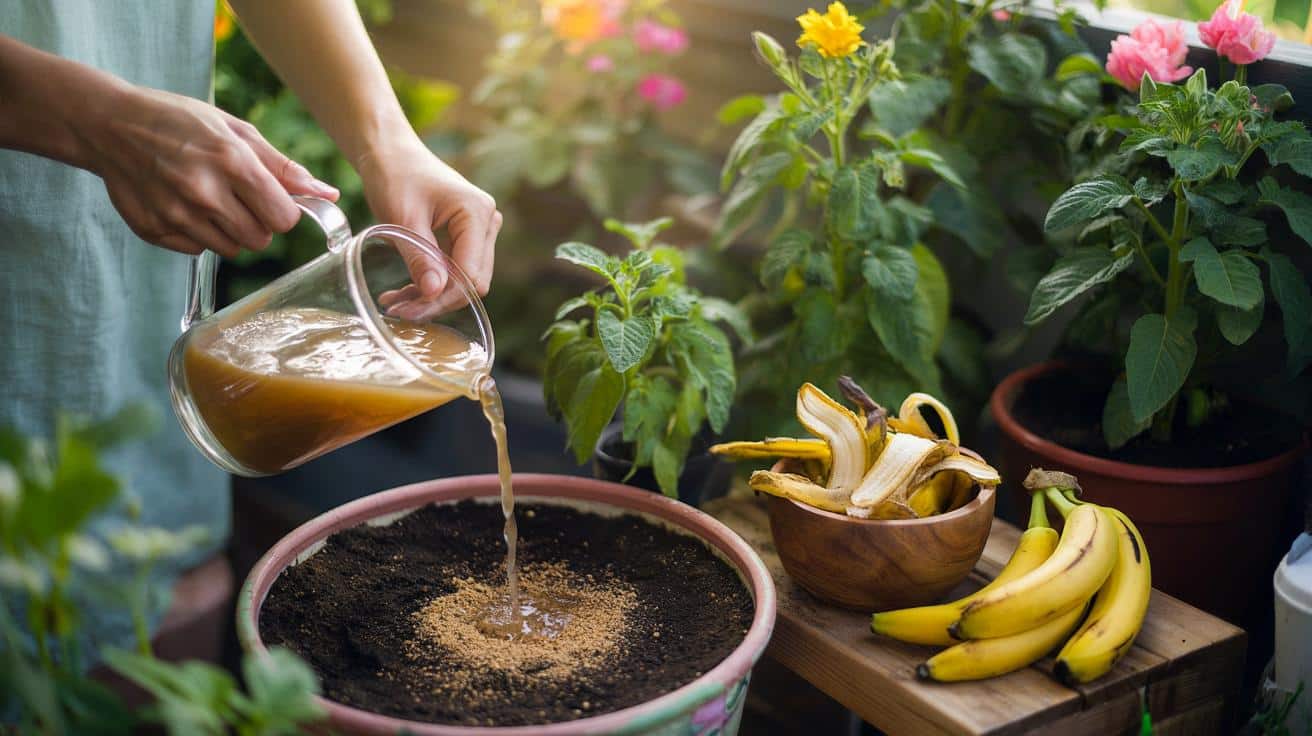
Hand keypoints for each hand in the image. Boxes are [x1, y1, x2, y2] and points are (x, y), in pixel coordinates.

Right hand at [82, 86, 338, 256]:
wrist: (109, 125)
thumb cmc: (178, 121)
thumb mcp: (235, 130)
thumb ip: (283, 167)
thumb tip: (327, 194)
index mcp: (232, 162)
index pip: (283, 218)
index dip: (282, 211)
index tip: (270, 198)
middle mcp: (204, 193)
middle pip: (260, 239)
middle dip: (258, 223)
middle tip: (238, 197)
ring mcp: (176, 215)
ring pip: (231, 249)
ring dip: (229, 230)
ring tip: (209, 198)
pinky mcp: (154, 230)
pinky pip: (198, 250)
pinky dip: (198, 234)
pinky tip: (182, 205)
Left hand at [357, 136, 501, 318]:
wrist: (391, 154)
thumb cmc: (395, 176)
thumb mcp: (402, 219)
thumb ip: (420, 257)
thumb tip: (434, 294)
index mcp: (476, 213)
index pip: (470, 273)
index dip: (443, 298)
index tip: (410, 311)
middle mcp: (486, 222)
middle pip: (472, 280)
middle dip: (437, 301)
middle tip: (400, 312)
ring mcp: (480, 230)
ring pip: (463, 278)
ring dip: (432, 295)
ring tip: (396, 303)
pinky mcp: (467, 236)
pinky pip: (455, 268)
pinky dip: (432, 282)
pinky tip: (405, 292)